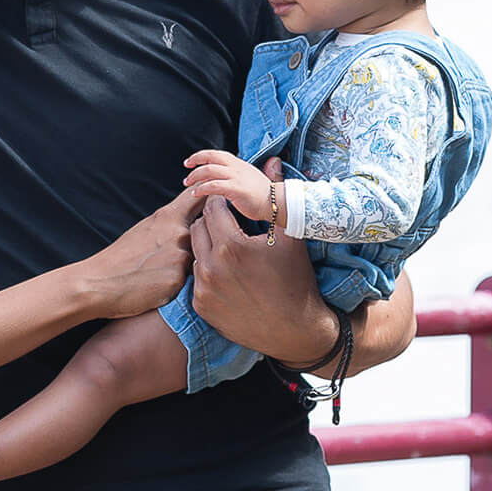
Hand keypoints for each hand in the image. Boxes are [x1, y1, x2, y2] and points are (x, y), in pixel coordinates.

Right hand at [79, 187, 204, 317]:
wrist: (97, 283)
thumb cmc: (120, 258)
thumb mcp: (146, 229)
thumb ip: (172, 223)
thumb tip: (192, 218)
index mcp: (169, 216)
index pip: (200, 197)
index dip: (211, 198)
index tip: (214, 202)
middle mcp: (178, 232)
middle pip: (204, 237)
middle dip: (195, 248)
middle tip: (165, 259)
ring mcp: (179, 256)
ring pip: (197, 262)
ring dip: (186, 269)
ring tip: (158, 275)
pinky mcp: (177, 280)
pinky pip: (188, 283)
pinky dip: (178, 286)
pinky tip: (158, 287)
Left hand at [182, 149, 276, 223]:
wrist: (277, 203)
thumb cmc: (263, 195)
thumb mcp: (249, 179)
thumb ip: (236, 176)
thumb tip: (224, 178)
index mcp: (239, 164)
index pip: (217, 154)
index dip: (202, 156)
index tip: (190, 161)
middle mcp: (237, 167)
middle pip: (211, 157)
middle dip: (195, 161)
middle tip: (186, 170)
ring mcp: (236, 177)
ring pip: (209, 170)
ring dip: (196, 176)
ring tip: (188, 184)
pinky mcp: (236, 189)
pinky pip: (214, 185)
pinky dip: (202, 188)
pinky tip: (196, 193)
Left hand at [189, 194, 328, 366]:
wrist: (295, 330)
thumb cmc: (296, 280)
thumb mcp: (290, 237)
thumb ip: (275, 198)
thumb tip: (272, 160)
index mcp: (231, 246)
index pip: (213, 209)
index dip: (224, 205)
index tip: (234, 209)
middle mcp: (211, 268)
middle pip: (198, 228)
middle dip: (213, 224)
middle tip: (232, 229)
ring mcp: (203, 290)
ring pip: (195, 253)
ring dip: (208, 248)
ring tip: (231, 252)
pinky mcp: (200, 306)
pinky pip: (196, 278)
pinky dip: (208, 272)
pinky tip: (228, 275)